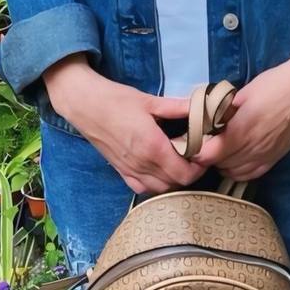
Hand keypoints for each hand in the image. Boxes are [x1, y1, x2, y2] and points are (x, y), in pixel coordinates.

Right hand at [44, 57, 205, 195]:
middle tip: (195, 155)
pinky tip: (159, 169)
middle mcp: (142, 164)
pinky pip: (143, 188)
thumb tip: (202, 106)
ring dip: (173, 179)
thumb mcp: (150, 101)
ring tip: (178, 161)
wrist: (85, 105)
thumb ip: (178, 107)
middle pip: (175, 183)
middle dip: (190, 172)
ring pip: (160, 189)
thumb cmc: (117, 100)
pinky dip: (155, 184)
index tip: (204, 152)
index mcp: (153, 147)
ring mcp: (130, 171)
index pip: (185, 173)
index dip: (200, 167)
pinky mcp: (120, 172)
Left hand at [192, 31, 289, 179]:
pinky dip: (239, 171)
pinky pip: (252, 174)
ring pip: (234, 173)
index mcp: (241, 131)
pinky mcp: (276, 158)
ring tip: (219, 149)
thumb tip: (204, 119)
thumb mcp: (241, 94)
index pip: (208, 155)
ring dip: (222, 164)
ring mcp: (265, 155)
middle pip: (219, 165)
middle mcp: (252, 148)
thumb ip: (221, 110)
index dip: (195, 150)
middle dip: (208, 156)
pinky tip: (236, 159)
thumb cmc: (273, 85)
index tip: (190, 140)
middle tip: (204, 142)